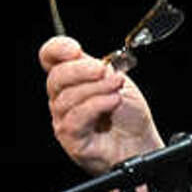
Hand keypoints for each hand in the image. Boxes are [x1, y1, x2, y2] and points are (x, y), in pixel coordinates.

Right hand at [40, 36, 164, 175]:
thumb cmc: (128, 115)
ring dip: (97, 89)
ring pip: (68, 98)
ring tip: (116, 91)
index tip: (74, 49)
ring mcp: (64, 118)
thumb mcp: (118, 83)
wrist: (140, 141)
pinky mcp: (71, 137)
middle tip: (104, 71)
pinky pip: (75, 118)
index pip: (51, 59)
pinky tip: (112, 102)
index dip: (57, 50)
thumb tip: (96, 62)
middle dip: (82, 70)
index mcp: (73, 79)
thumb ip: (103, 69)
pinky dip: (96, 106)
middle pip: (56, 77)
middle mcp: (64, 98)